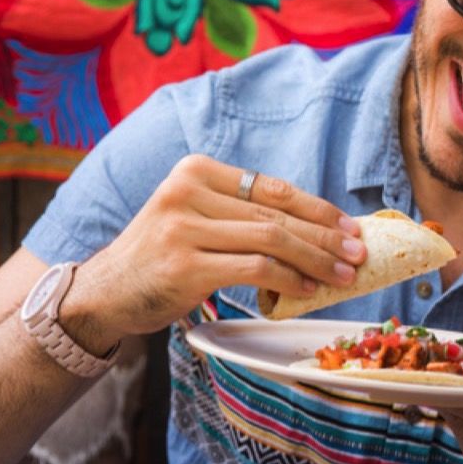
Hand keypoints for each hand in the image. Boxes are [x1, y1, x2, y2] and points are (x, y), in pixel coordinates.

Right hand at [65, 155, 365, 347]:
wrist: (104, 292)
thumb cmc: (161, 257)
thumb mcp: (193, 217)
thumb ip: (239, 214)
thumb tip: (314, 226)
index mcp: (195, 171)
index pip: (271, 187)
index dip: (316, 208)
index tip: (348, 226)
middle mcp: (186, 192)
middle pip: (275, 213)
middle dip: (324, 235)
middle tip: (358, 252)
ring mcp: (183, 228)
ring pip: (270, 239)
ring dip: (315, 259)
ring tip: (343, 274)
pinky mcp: (184, 266)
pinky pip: (254, 269)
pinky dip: (289, 279)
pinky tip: (308, 288)